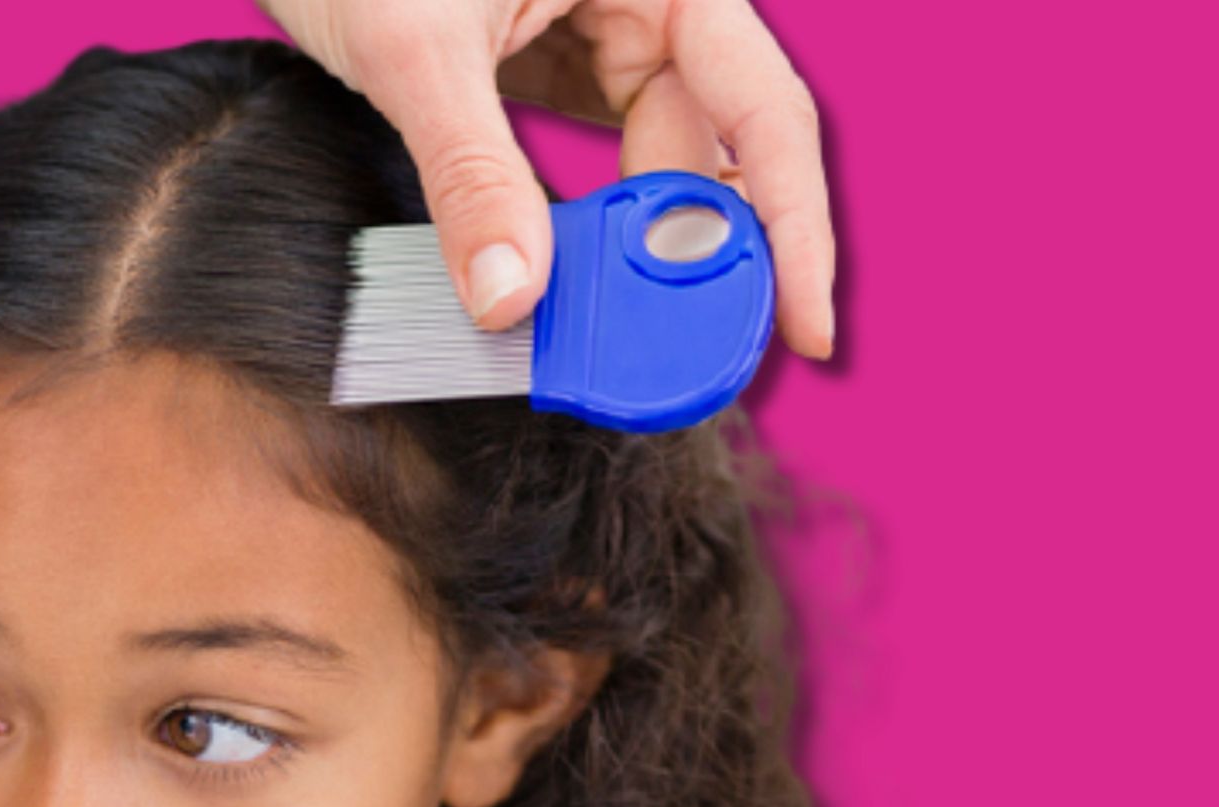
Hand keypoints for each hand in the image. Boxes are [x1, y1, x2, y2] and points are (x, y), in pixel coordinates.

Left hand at [259, 0, 835, 357]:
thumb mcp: (414, 50)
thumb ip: (469, 174)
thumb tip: (510, 300)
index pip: (766, 111)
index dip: (793, 227)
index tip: (803, 328)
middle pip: (717, 148)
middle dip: (701, 256)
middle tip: (688, 361)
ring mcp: (608, 29)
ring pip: (658, 160)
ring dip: (640, 247)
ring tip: (623, 336)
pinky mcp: (558, 61)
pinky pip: (603, 155)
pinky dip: (595, 224)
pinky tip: (581, 281)